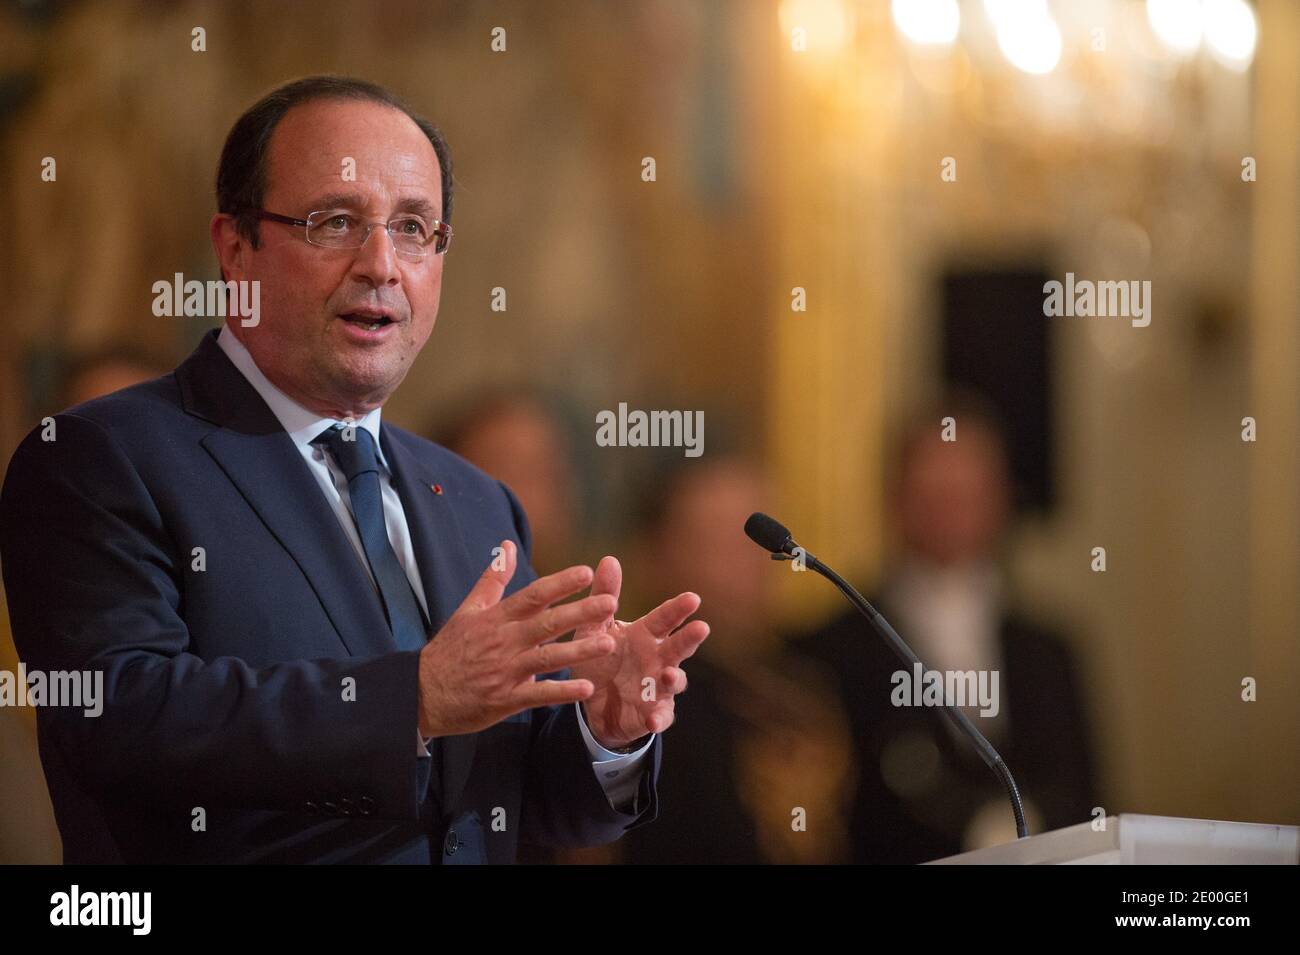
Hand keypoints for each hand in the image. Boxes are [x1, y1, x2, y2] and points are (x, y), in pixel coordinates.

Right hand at [417, 540, 617, 737]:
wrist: (422, 693)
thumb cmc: (450, 649)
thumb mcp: (468, 609)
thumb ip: (493, 578)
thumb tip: (508, 546)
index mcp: (496, 619)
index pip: (532, 596)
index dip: (559, 584)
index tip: (586, 573)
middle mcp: (503, 642)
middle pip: (546, 624)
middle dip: (579, 612)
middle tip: (610, 603)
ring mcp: (505, 672)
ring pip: (547, 659)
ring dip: (578, 651)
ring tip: (608, 642)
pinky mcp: (505, 699)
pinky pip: (538, 696)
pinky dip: (562, 693)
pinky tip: (587, 688)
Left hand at [571, 556, 709, 748]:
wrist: (595, 704)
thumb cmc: (601, 659)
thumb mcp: (595, 629)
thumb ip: (603, 597)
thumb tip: (609, 559)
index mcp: (646, 635)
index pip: (665, 619)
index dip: (678, 609)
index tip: (692, 598)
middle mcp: (658, 659)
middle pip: (678, 646)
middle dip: (689, 638)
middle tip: (701, 627)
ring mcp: (658, 687)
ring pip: (675, 681)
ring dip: (674, 679)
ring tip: (668, 676)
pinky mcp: (653, 713)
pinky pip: (660, 717)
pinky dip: (659, 719)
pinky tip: (653, 721)